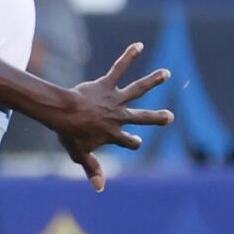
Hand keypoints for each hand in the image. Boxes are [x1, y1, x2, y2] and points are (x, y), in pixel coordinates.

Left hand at [55, 42, 173, 191]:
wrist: (63, 112)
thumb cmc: (69, 133)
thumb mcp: (80, 153)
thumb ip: (92, 169)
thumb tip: (100, 189)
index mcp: (114, 134)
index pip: (128, 141)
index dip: (132, 142)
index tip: (136, 141)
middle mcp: (119, 117)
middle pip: (142, 118)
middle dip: (156, 117)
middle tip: (169, 117)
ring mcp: (115, 100)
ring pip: (138, 90)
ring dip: (153, 81)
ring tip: (166, 73)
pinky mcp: (107, 85)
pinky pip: (119, 68)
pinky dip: (128, 56)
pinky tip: (137, 45)